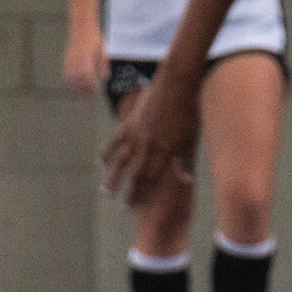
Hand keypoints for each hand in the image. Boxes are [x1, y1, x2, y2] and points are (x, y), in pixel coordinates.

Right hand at [62, 25, 107, 91]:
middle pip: (78, 79)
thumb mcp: (103, 51)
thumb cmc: (95, 38)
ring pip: (70, 78)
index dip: (91, 86)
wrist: (82, 26)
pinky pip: (66, 73)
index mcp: (86, 58)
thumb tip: (105, 79)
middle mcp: (76, 59)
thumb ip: (104, 65)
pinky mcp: (67, 59)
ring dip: (76, 87)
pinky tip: (76, 84)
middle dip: (84, 89)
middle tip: (91, 94)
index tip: (96, 91)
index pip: (87, 76)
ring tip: (84, 92)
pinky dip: (70, 81)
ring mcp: (70, 59)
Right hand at [101, 70, 197, 206]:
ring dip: (113, 178)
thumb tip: (185, 180)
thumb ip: (184, 160)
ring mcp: (136, 134)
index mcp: (166, 150)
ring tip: (106, 192)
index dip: (146, 195)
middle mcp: (148, 145)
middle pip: (136, 174)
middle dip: (130, 192)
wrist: (176, 83)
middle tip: (124, 207)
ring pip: (121, 161)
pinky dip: (106, 153)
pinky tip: (100, 164)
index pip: (153, 179)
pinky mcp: (129, 123)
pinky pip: (114, 141)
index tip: (140, 208)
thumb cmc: (188, 110)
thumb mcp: (191, 137)